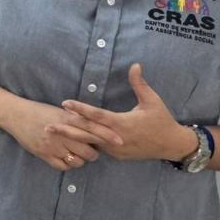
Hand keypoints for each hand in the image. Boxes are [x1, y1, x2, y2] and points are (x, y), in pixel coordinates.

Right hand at [2, 98, 122, 170]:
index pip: (93, 128)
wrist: (15, 114)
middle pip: (88, 151)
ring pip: (77, 161)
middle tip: (89, 149)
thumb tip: (96, 125)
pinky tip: (65, 157)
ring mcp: (53, 145)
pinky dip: (67, 164)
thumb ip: (77, 119)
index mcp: (68, 119)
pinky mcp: (43, 154)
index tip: (121, 141)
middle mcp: (62, 133)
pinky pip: (63, 166)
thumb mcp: (60, 111)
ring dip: (79, 159)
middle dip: (92, 153)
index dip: (107, 136)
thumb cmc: (40, 111)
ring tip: (75, 153)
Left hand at [61, 63, 195, 161]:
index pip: (97, 116)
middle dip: (66, 129)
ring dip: (72, 137)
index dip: (80, 109)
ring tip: (53, 133)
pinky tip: (69, 142)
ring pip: (90, 143)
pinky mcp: (117, 155)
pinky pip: (98, 149)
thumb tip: (135, 64)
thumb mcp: (152, 100)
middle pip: (87, 133)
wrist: (172, 145)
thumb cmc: (162, 120)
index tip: (65, 103)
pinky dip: (85, 144)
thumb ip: (140, 83)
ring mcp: (115, 149)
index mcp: (122, 124)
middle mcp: (116, 138)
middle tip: (47, 125)